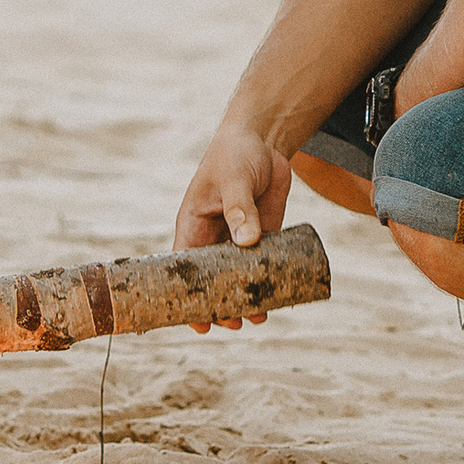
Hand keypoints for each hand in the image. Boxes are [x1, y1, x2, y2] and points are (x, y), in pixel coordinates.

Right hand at [173, 123, 294, 330]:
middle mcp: (213, 238)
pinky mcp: (263, 235)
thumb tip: (247, 242)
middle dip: (221, 305)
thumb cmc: (235, 155)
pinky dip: (267, 282)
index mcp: (193, 225)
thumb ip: (239, 209)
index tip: (197, 323)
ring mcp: (238, 238)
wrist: (264, 139)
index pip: (185, 269)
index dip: (188, 298)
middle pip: (212, 281)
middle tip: (234, 325)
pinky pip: (263, 265)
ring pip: (238, 278)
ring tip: (258, 319)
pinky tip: (277, 298)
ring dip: (246, 298)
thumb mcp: (234, 179)